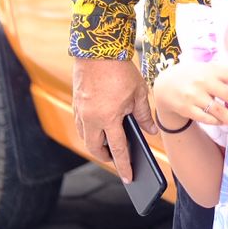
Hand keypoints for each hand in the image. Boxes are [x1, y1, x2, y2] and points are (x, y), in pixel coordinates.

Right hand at [72, 58, 153, 182]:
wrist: (97, 50)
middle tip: (118, 159)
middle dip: (106, 157)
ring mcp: (81, 111)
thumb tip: (151, 132)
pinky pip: (82, 124)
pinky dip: (91, 131)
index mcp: (109, 118)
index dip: (124, 166)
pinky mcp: (76, 103)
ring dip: (97, 144)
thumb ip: (144, 115)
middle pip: (96, 148)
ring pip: (87, 137)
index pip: (119, 149)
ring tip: (111, 145)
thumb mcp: (139, 93)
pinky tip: (102, 128)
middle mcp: (91, 118)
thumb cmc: (121, 70)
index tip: (129, 179)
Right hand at [152, 61, 227, 133]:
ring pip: (219, 111)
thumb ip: (225, 76)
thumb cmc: (194, 76)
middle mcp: (204, 81)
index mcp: (213, 69)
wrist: (165, 84)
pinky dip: (218, 123)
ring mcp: (194, 96)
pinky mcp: (187, 108)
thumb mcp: (208, 69)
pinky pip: (207, 119)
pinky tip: (226, 125)